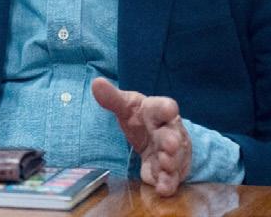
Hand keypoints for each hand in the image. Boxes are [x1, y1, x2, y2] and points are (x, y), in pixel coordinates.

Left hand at [91, 77, 190, 195]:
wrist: (158, 136)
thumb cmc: (141, 117)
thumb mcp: (127, 106)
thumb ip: (113, 98)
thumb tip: (96, 83)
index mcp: (157, 111)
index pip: (164, 106)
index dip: (166, 108)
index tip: (169, 109)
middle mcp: (169, 131)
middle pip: (172, 135)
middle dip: (171, 141)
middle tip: (169, 145)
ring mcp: (172, 152)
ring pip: (174, 158)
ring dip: (170, 163)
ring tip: (165, 166)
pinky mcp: (169, 171)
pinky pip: (169, 178)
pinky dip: (166, 183)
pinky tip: (161, 188)